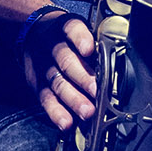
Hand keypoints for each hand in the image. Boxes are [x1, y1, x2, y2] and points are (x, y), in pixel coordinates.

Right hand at [19, 12, 98, 130]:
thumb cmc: (65, 35)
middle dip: (83, 78)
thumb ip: (94, 42)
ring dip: (73, 99)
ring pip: (58, 83)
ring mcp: (43, 66)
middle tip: (96, 91)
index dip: (80, 39)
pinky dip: (56, 112)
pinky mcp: (37, 84)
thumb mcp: (78, 28)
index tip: (89, 49)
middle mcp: (53, 47)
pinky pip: (46, 99)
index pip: (73, 29)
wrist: (33, 33)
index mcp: (66, 28)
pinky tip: (66, 122)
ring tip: (87, 112)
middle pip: (67, 61)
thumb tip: (118, 62)